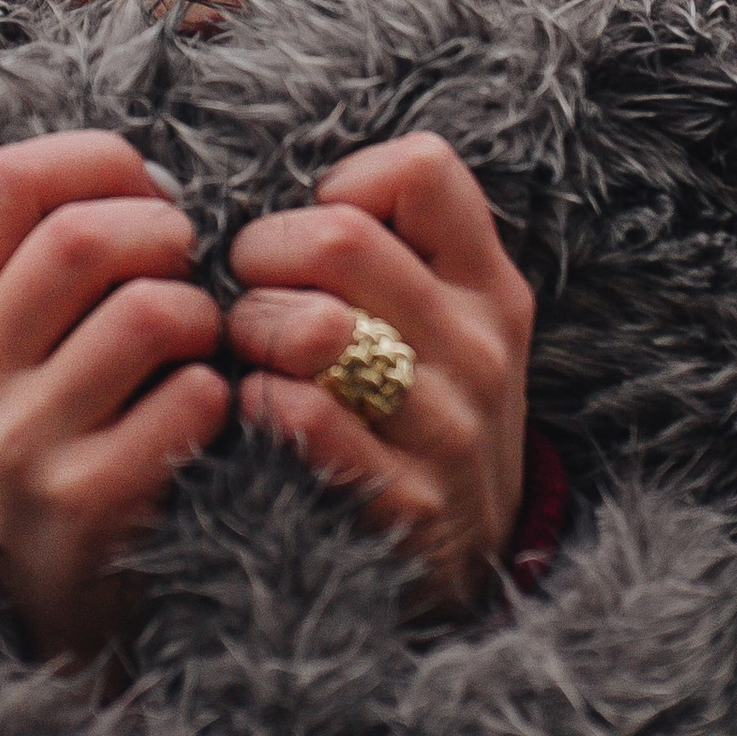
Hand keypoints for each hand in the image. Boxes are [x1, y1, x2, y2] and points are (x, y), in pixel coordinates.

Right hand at [0, 132, 227, 663]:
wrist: (52, 615)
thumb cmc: (53, 451)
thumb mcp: (2, 361)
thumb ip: (35, 269)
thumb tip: (138, 172)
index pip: (5, 180)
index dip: (97, 163)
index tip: (144, 195)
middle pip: (82, 236)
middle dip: (165, 234)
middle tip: (188, 269)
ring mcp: (15, 446)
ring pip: (150, 310)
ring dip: (202, 316)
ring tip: (197, 346)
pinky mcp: (85, 502)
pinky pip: (192, 395)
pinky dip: (220, 392)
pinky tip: (202, 415)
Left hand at [228, 134, 533, 619]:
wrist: (469, 566)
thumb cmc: (423, 418)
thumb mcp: (444, 326)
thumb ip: (389, 253)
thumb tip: (286, 191)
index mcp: (489, 287)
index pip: (424, 170)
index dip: (344, 184)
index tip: (315, 231)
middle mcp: (480, 349)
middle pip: (340, 238)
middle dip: (261, 254)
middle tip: (247, 291)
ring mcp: (448, 429)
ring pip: (316, 327)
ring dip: (252, 331)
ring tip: (250, 353)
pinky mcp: (406, 502)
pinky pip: (306, 418)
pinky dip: (260, 404)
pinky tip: (259, 410)